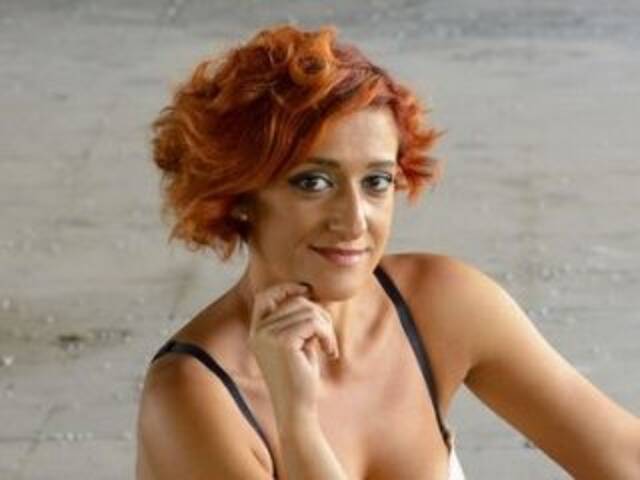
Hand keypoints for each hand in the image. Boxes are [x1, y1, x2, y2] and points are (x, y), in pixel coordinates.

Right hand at [247, 282, 338, 421]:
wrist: (296, 408)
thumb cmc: (299, 377)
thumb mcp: (297, 342)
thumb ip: (297, 319)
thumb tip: (311, 292)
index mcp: (257, 330)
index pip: (265, 295)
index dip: (286, 288)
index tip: (308, 292)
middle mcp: (258, 331)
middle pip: (295, 301)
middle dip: (319, 314)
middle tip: (327, 337)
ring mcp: (268, 336)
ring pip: (307, 310)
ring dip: (326, 326)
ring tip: (329, 346)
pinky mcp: (283, 342)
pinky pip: (313, 323)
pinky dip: (327, 334)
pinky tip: (329, 352)